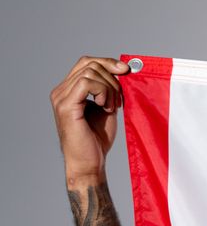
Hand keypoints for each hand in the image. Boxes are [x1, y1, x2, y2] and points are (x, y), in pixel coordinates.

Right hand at [50, 56, 129, 183]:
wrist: (90, 163)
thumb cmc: (97, 140)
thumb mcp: (107, 107)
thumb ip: (110, 89)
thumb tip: (124, 69)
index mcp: (69, 90)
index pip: (87, 62)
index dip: (108, 62)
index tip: (127, 71)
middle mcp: (61, 92)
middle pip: (89, 63)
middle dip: (112, 77)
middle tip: (118, 100)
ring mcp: (61, 98)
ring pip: (90, 71)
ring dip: (109, 87)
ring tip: (112, 107)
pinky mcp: (66, 106)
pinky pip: (86, 83)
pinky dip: (102, 91)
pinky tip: (106, 107)